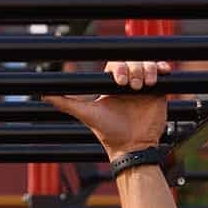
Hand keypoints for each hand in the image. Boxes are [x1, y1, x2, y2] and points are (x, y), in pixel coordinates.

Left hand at [42, 60, 170, 162]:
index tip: (118, 81)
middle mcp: (129, 84)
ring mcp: (145, 86)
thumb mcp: (86, 114)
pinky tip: (160, 76)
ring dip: (147, 70)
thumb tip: (44, 95)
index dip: (119, 67)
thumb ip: (66, 103)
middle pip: (133, 62)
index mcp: (113, 85)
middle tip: (131, 87)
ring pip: (148, 64)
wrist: (131, 146)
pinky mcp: (159, 91)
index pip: (116, 64)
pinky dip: (162, 69)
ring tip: (144, 86)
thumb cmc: (108, 132)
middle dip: (133, 70)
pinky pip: (163, 72)